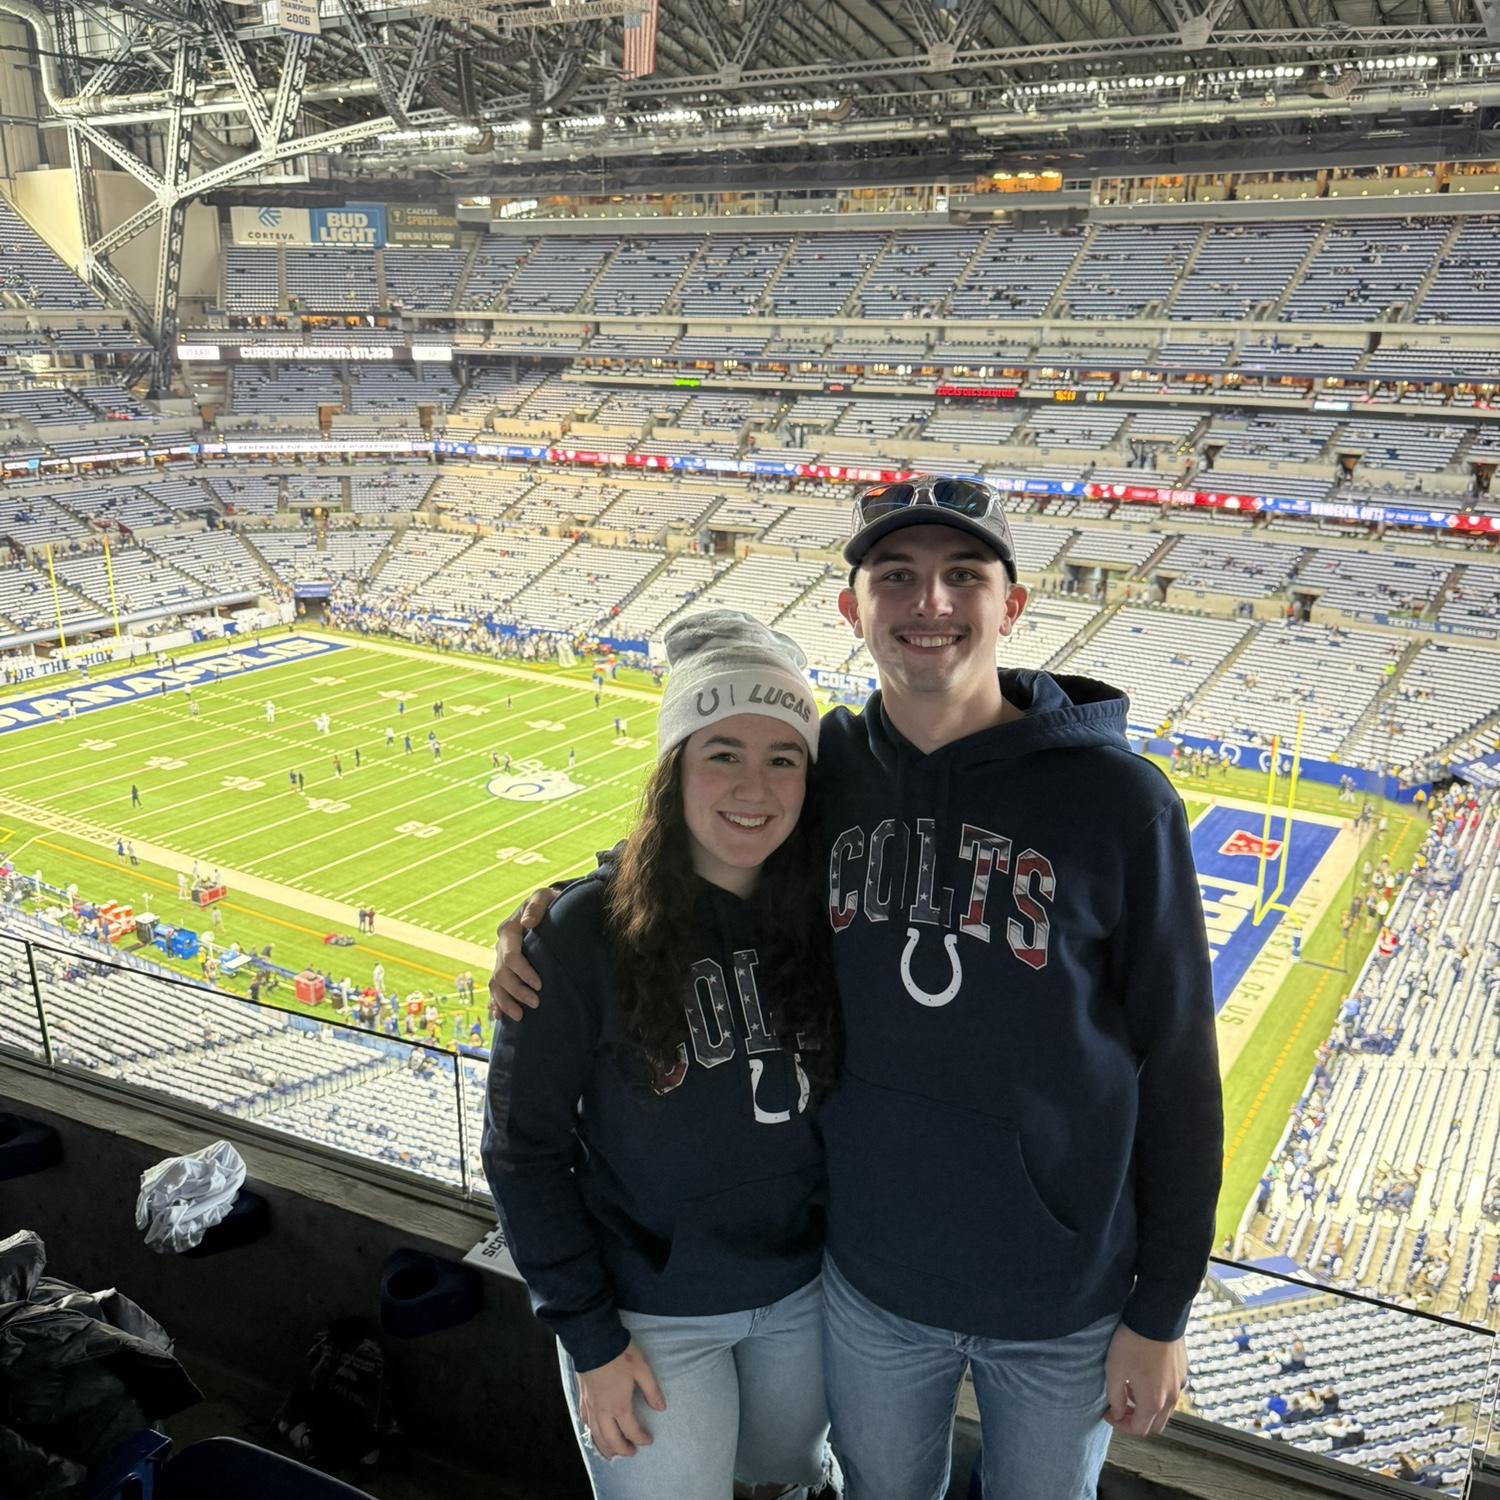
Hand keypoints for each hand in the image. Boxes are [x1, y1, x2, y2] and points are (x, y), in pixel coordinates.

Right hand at [487, 887, 559, 1020]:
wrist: (547, 906)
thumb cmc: (548, 901)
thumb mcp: (544, 896)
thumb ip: (536, 906)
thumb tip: (527, 922)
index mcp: (508, 930)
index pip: (511, 956)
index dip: (523, 972)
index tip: (539, 984)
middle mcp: (501, 946)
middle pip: (502, 974)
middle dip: (517, 991)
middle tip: (536, 1003)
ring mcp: (500, 958)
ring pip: (496, 984)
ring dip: (505, 1002)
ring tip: (519, 1017)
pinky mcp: (505, 967)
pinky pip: (495, 987)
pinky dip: (495, 1002)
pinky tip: (498, 1016)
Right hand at [575, 1339, 666, 1459]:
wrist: (593, 1341)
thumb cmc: (620, 1355)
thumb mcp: (642, 1369)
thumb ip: (652, 1391)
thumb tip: (661, 1408)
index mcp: (620, 1406)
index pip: (631, 1431)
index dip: (641, 1438)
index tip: (648, 1440)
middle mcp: (603, 1412)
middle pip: (611, 1440)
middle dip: (622, 1449)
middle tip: (631, 1452)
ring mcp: (590, 1407)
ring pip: (596, 1435)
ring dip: (605, 1447)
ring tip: (613, 1453)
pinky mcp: (581, 1399)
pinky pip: (585, 1423)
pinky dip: (591, 1434)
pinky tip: (594, 1433)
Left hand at [1103, 1325, 1186, 1437]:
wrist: (1156, 1317)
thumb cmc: (1132, 1343)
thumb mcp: (1114, 1371)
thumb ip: (1115, 1398)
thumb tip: (1117, 1413)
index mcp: (1153, 1402)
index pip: (1139, 1429)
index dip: (1120, 1425)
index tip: (1109, 1413)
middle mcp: (1171, 1399)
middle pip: (1155, 1425)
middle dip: (1136, 1420)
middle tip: (1120, 1407)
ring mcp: (1179, 1385)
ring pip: (1165, 1410)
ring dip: (1147, 1407)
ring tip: (1130, 1388)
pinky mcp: (1182, 1371)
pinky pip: (1171, 1392)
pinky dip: (1158, 1394)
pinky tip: (1144, 1375)